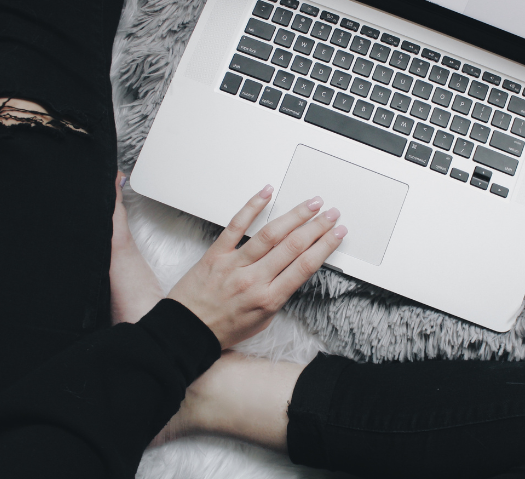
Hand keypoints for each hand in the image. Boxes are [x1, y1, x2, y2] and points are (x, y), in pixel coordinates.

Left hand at [168, 185, 346, 348]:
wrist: (186, 331)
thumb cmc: (223, 328)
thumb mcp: (262, 321)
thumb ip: (279, 296)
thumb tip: (296, 271)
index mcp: (268, 298)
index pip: (304, 266)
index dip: (325, 246)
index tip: (338, 233)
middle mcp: (253, 280)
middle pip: (293, 246)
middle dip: (317, 226)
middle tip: (331, 213)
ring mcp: (234, 264)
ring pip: (270, 234)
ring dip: (294, 215)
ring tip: (311, 204)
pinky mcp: (216, 254)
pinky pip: (236, 225)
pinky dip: (252, 206)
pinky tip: (266, 194)